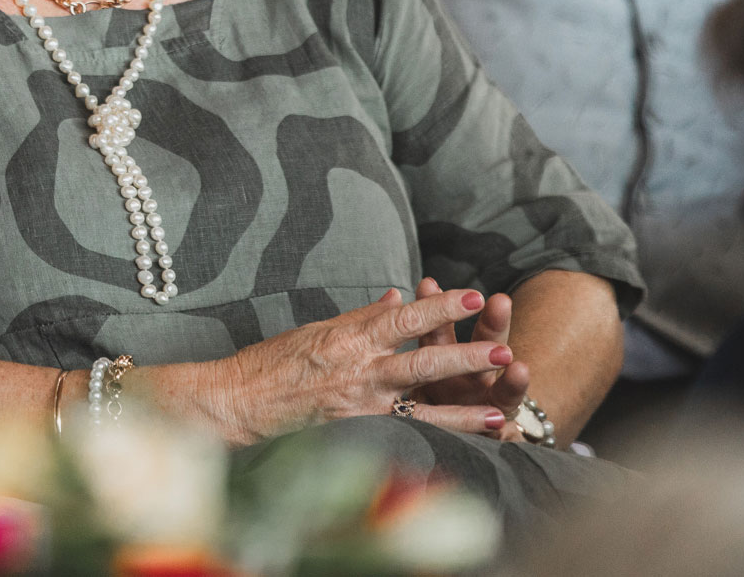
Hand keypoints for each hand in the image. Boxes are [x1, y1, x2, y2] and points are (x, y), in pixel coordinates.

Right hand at [208, 285, 515, 445]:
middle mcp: (359, 370)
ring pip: (420, 404)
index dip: (440, 307)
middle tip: (503, 349)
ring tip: (498, 411)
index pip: (403, 318)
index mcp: (350, 337)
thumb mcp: (318, 329)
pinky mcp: (356, 432)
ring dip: (462, 408)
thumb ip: (363, 317)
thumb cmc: (273, 361)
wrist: (240, 401)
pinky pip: (403, 433)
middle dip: (465, 356)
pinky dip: (434, 438)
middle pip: (421, 361)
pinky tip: (462, 446)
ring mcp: (360, 404)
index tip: (473, 297)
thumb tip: (398, 298)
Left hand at [411, 276, 528, 441]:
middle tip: (500, 301)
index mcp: (448, 358)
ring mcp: (487, 407)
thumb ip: (413, 330)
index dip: (436, 308)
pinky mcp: (494, 435)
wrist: (480, 429)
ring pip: (503, 392)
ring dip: (512, 382)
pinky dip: (501, 428)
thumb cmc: (442, 390)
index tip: (428, 283)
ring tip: (520, 368)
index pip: (441, 329)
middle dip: (493, 326)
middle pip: (485, 349)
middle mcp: (474, 378)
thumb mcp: (425, 360)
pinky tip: (507, 425)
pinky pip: (498, 433)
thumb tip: (393, 295)